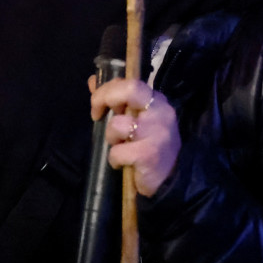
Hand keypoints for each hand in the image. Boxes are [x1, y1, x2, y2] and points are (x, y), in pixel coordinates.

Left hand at [89, 78, 178, 196]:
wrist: (170, 180)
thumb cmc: (149, 145)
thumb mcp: (136, 119)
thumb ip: (116, 99)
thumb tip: (93, 81)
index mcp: (156, 100)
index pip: (130, 82)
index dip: (107, 90)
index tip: (98, 105)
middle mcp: (160, 111)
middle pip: (129, 89)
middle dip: (104, 98)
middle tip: (96, 115)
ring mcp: (157, 132)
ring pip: (117, 124)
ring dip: (111, 138)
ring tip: (121, 146)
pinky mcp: (149, 154)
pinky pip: (118, 152)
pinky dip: (115, 159)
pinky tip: (124, 163)